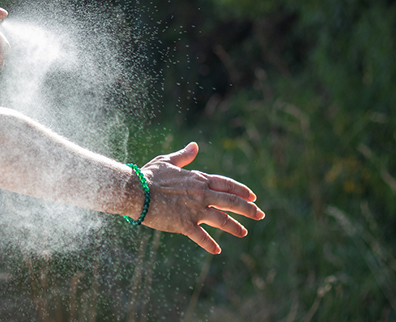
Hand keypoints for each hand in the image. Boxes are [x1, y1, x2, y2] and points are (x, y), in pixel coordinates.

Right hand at [136, 142, 264, 253]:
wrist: (135, 191)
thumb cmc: (149, 176)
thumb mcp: (167, 162)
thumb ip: (184, 155)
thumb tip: (195, 145)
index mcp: (198, 179)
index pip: (227, 184)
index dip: (241, 190)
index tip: (253, 196)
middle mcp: (201, 194)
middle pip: (231, 202)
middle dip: (248, 209)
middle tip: (260, 214)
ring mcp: (194, 210)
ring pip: (222, 220)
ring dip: (235, 227)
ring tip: (244, 232)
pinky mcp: (184, 224)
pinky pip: (201, 236)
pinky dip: (210, 244)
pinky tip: (217, 250)